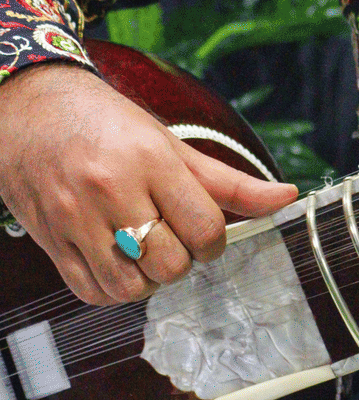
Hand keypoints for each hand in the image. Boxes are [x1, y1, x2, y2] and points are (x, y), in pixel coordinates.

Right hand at [0, 63, 297, 304]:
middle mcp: (109, 188)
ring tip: (142, 249)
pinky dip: (113, 287)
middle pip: (171, 263)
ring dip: (148, 278)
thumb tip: (288, 197)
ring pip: (132, 287)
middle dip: (181, 259)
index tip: (202, 230)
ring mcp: (73, 217)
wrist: (28, 107)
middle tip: (169, 236)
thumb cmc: (107, 124)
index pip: (205, 227)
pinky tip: (116, 260)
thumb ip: (231, 182)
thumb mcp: (173, 144)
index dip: (213, 239)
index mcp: (149, 160)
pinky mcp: (49, 240)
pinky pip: (93, 292)